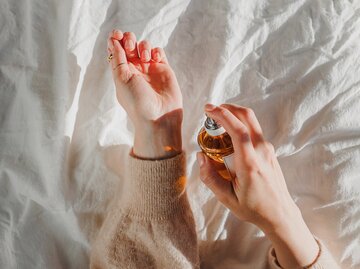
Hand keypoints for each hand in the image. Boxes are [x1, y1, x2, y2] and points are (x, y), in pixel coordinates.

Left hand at [107, 30, 181, 158]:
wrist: (158, 116)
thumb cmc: (137, 102)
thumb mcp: (122, 79)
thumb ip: (118, 58)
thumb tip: (113, 40)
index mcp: (121, 72)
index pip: (116, 50)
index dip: (115, 39)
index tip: (116, 35)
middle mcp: (135, 69)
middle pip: (130, 44)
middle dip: (129, 39)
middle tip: (130, 46)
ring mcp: (149, 68)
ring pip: (144, 46)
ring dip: (143, 46)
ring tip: (145, 58)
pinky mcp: (163, 69)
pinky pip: (159, 52)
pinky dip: (156, 51)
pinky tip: (155, 59)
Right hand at [197, 103, 318, 268]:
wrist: (280, 214)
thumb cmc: (254, 208)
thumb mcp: (227, 198)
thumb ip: (210, 177)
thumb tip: (200, 156)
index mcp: (250, 164)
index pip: (239, 130)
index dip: (223, 115)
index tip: (209, 109)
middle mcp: (262, 152)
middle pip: (248, 117)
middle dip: (228, 108)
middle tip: (211, 111)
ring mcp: (268, 149)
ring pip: (251, 121)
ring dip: (234, 116)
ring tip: (217, 124)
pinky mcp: (269, 150)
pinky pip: (253, 130)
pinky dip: (239, 125)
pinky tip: (228, 137)